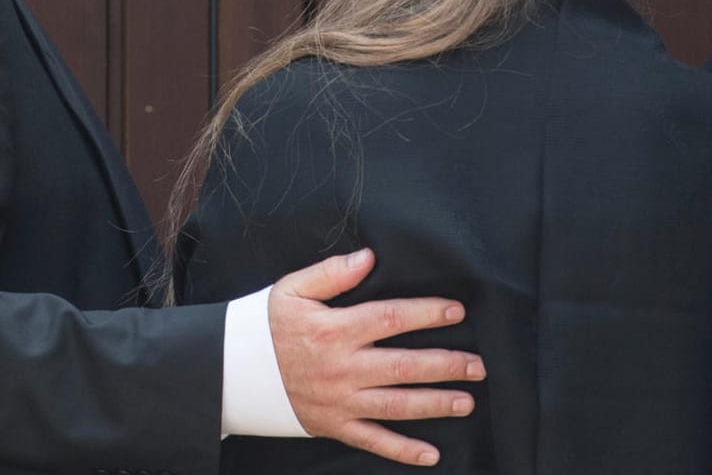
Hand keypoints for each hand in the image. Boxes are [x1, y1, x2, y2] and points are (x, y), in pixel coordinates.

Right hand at [268, 248, 485, 466]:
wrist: (233, 370)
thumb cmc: (267, 325)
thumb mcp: (292, 289)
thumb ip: (332, 272)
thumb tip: (369, 257)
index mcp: (335, 330)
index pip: (391, 319)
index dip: (427, 314)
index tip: (456, 312)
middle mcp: (342, 368)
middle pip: (403, 366)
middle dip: (445, 365)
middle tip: (478, 365)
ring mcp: (340, 401)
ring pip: (396, 405)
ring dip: (435, 404)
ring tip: (467, 401)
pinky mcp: (334, 425)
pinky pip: (373, 441)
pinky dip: (403, 451)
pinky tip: (432, 453)